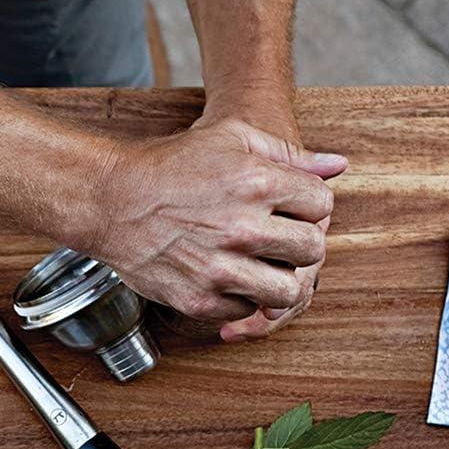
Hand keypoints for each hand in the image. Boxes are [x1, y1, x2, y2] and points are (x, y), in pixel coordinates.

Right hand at [86, 116, 345, 332]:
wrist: (110, 199)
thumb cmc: (171, 165)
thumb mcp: (232, 138)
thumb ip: (290, 153)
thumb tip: (338, 166)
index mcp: (256, 182)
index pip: (322, 205)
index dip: (311, 207)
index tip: (295, 209)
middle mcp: (241, 227)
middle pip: (312, 250)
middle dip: (302, 244)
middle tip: (282, 239)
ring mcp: (220, 267)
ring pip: (289, 291)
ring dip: (282, 279)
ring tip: (264, 264)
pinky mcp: (200, 299)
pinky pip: (247, 309)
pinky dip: (244, 297)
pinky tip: (231, 275)